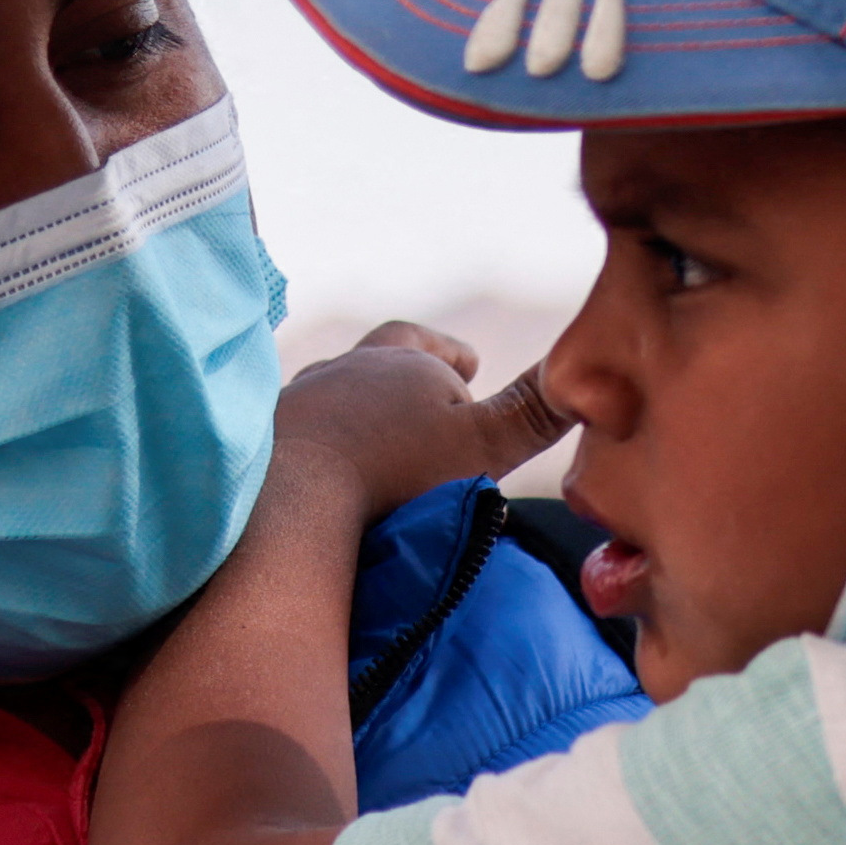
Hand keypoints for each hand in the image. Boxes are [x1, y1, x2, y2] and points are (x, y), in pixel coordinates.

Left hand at [273, 320, 562, 519]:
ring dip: (354, 417)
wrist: (289, 502)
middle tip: (423, 404)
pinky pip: (294, 442)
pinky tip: (326, 477)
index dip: (446, 352)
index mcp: (394, 361)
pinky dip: (317, 452)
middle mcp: (336, 373)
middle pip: (370, 365)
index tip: (467, 364)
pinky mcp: (258, 448)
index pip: (420, 342)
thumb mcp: (485, 444)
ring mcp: (291, 408)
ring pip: (329, 402)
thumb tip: (587, 378)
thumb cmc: (396, 472)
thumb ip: (533, 412)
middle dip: (398, 381)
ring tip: (373, 444)